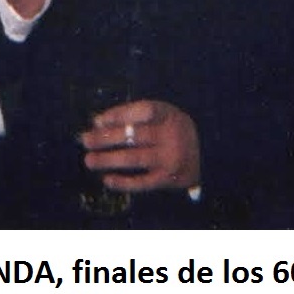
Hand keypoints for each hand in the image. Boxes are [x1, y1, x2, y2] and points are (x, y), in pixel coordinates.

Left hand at [81, 100, 199, 192]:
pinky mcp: (168, 179)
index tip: (98, 121)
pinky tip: (107, 179)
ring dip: (108, 160)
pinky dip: (123, 182)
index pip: (142, 111)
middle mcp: (172, 136)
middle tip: (84, 140)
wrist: (209, 155)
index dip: (118, 114)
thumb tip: (98, 122)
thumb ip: (132, 114)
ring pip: (134, 159)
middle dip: (105, 138)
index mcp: (169, 115)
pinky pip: (142, 182)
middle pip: (134, 135)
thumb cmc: (172, 130)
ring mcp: (170, 158)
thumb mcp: (161, 115)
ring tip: (89, 160)